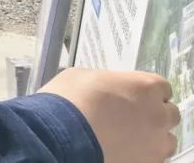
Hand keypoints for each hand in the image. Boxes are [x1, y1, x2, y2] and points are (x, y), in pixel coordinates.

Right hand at [40, 68, 179, 161]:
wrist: (62, 134)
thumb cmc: (69, 101)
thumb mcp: (84, 76)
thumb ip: (107, 81)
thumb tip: (106, 88)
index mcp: (145, 86)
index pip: (162, 87)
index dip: (147, 91)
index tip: (135, 95)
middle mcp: (157, 114)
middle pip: (170, 113)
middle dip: (154, 113)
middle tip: (133, 116)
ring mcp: (156, 142)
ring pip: (166, 140)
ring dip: (152, 136)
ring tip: (127, 137)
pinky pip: (154, 158)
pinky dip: (142, 154)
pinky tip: (122, 149)